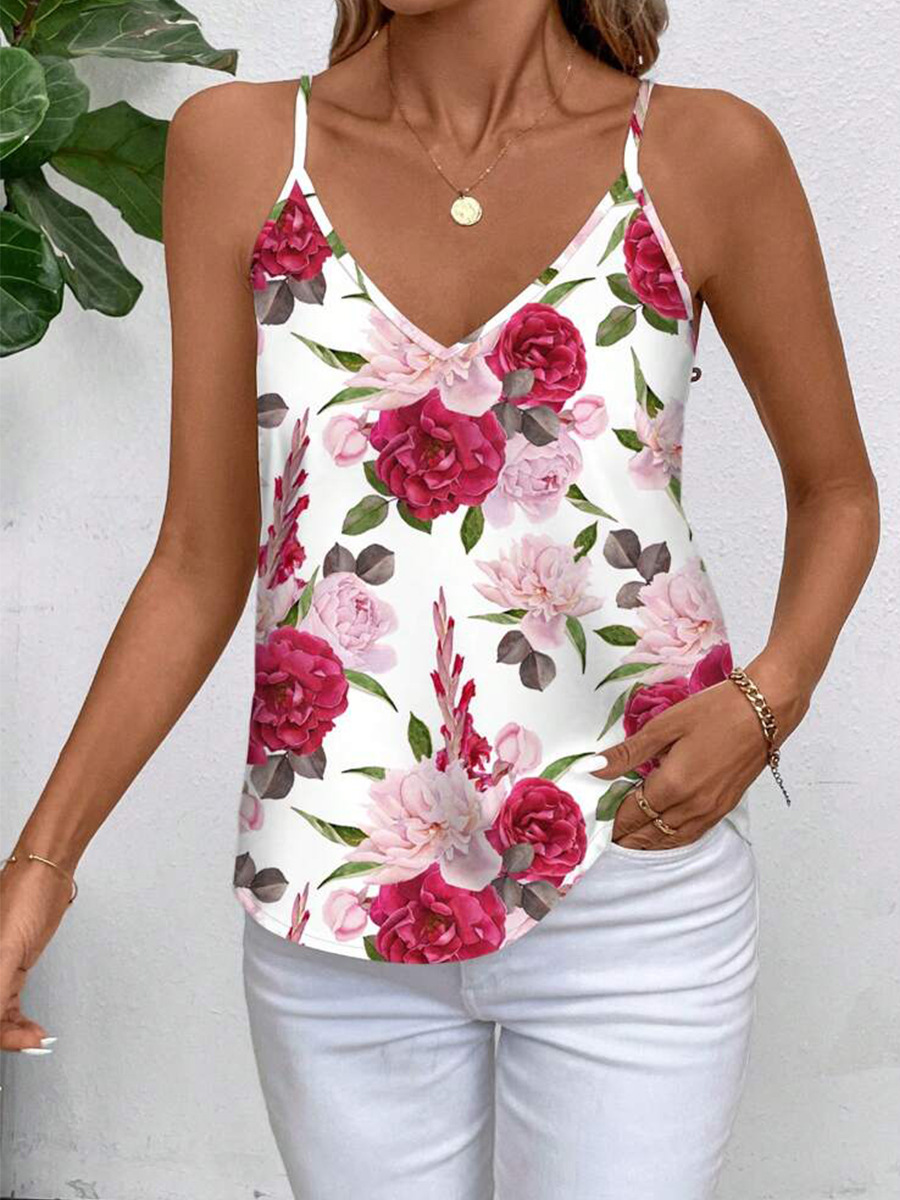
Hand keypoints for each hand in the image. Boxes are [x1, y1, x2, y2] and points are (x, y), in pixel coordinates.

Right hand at [0, 858, 71, 1050]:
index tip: (20, 1044)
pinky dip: (18, 1020)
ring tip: (37, 1039)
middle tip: (32, 1044)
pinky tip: (32, 1030)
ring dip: (15, 1032)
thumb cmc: (25, 895)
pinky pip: (7, 1003)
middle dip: (6, 1036)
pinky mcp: (9, 965)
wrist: (47, 872)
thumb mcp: (6, 949)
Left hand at [591, 675, 783, 849]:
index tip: (596, 822)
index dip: (612, 820)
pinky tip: (665, 836)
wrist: (766, 710)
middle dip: (627, 836)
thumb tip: (593, 768)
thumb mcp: (665, 725)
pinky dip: (673, 839)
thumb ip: (629, 752)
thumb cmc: (716, 710)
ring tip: (629, 842)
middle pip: (650, 832)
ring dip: (649, 842)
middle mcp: (692, 805)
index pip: (632, 813)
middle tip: (607, 838)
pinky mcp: (726, 807)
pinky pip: (693, 834)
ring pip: (673, 838)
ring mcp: (711, 809)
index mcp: (673, 785)